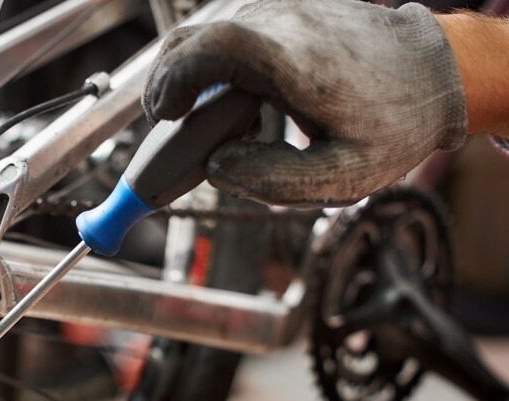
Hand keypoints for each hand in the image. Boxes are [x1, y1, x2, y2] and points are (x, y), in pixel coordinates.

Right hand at [143, 0, 466, 206]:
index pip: (209, 50)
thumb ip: (271, 181)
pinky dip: (211, 68)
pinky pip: (228, 36)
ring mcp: (280, 12)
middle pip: (192, 39)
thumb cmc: (393, 125)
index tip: (168, 119)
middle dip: (166, 85)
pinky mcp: (282, 13)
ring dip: (189, 78)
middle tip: (171, 127)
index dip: (172, 82)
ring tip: (204, 122)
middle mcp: (281, 25)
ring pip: (206, 36)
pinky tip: (232, 103)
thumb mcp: (341, 176)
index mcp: (292, 64)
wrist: (437, 71)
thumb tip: (216, 167)